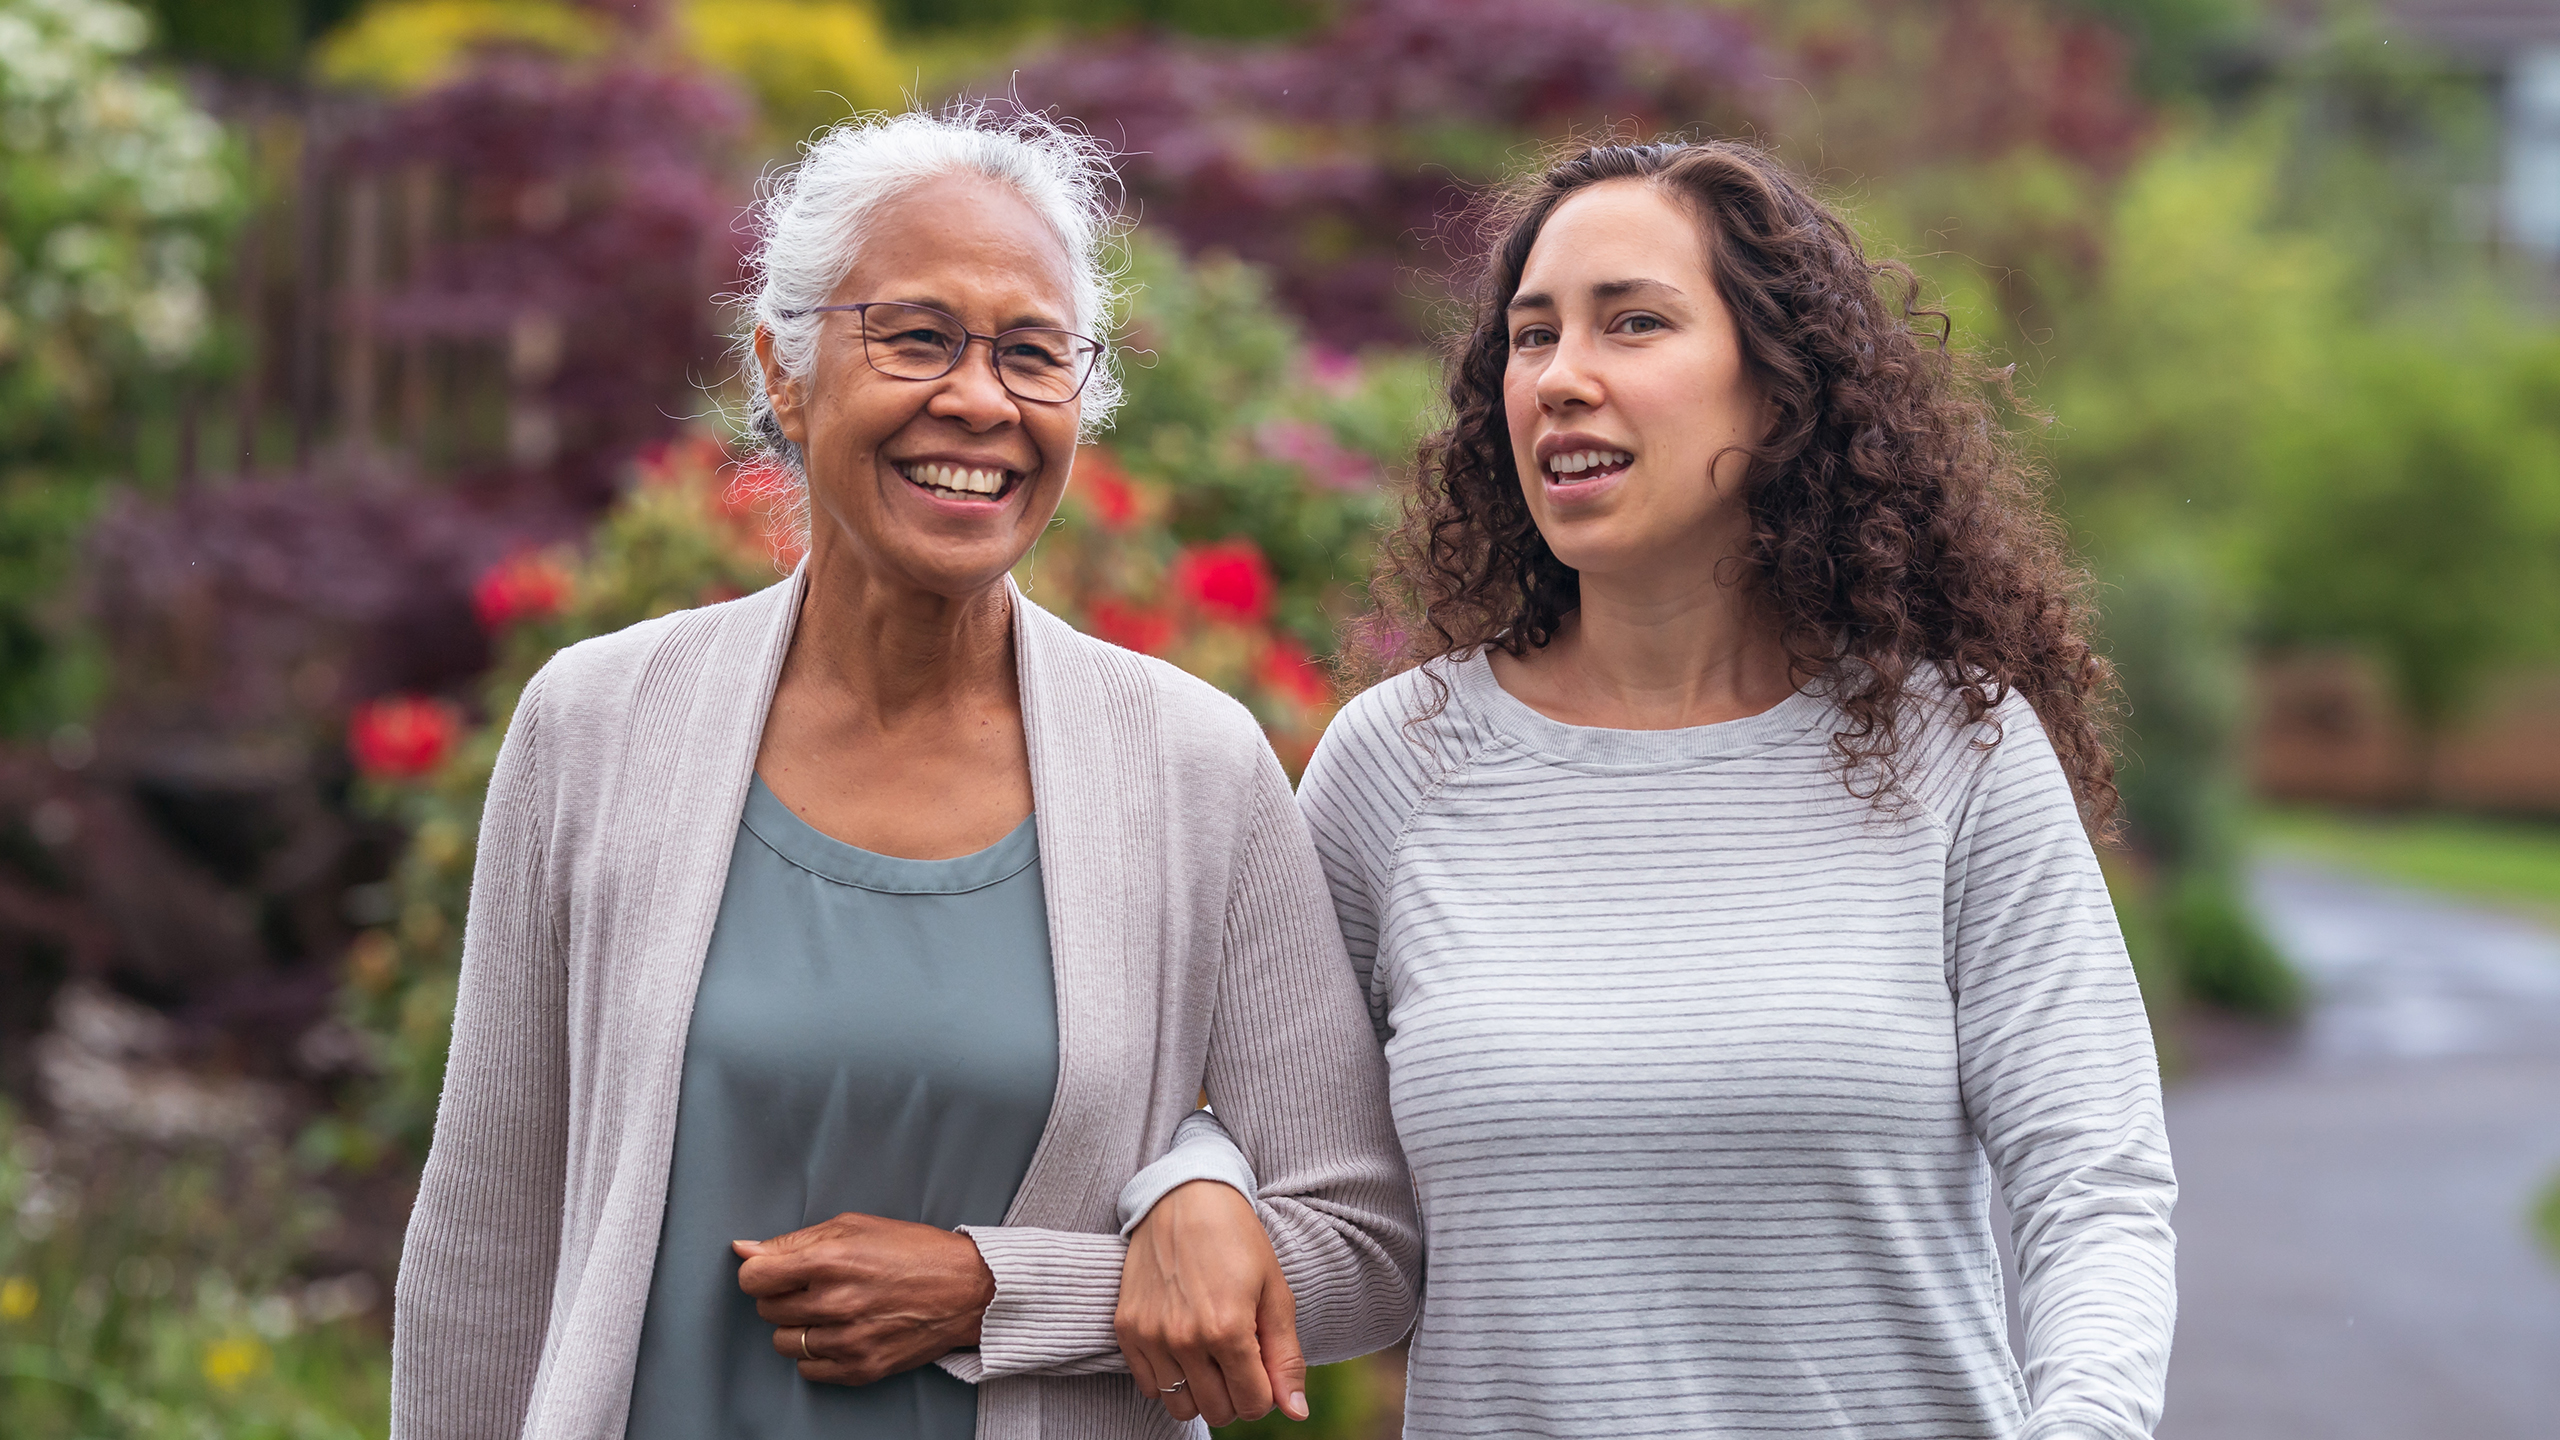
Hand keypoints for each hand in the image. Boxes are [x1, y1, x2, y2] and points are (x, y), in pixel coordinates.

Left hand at [732, 1213, 996, 1387]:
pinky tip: (841, 1333)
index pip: (753, 1278)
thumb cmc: (914, 1251)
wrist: (967, 1289)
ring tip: (830, 1311)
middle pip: (767, 1310)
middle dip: (783, 1297)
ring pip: (784, 1343)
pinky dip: (817, 1354)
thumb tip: (744, 1250)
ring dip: (799, 1327)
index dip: (760, 1273)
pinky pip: (808, 1370)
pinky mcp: (861, 1367)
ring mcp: (847, 1339)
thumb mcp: (855, 1226)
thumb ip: (795, 1241)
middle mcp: (835, 1301)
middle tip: (815, 1287)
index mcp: (829, 1259)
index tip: (774, 1272)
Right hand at [1115, 1180, 1306, 1426]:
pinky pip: (1148, 1388)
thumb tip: (1296, 1412)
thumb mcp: (1275, 1292)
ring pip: (1181, 1407)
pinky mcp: (1127, 1329)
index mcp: (1228, 1329)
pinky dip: (1169, 1381)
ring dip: (1202, 1393)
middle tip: (1240, 1359)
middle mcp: (1185, 1338)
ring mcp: (1151, 1335)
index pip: (1253, 1403)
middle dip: (1237, 1395)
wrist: (1185, 1196)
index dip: (1266, 1393)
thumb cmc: (1238, 1240)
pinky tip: (1183, 1350)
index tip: (1264, 1367)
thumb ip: (1286, 1356)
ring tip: (1212, 1357)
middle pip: (1218, 1411)